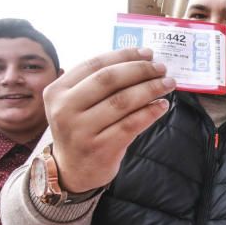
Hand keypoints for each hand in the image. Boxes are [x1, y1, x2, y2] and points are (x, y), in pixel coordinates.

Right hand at [42, 48, 175, 192]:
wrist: (72, 171)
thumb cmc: (82, 129)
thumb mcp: (76, 103)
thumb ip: (98, 83)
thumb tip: (141, 59)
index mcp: (58, 91)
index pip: (94, 64)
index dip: (124, 55)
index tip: (147, 53)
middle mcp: (65, 109)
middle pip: (108, 79)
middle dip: (140, 70)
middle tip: (162, 68)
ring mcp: (81, 130)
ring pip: (122, 101)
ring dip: (150, 89)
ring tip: (167, 84)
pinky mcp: (100, 148)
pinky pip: (131, 124)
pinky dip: (150, 112)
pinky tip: (162, 106)